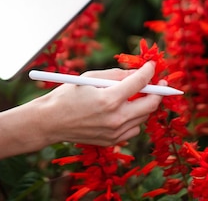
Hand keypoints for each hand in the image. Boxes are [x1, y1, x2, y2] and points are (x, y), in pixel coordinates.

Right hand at [0, 62, 162, 163]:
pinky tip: (122, 111)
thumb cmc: (67, 95)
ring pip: (143, 117)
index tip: (152, 66)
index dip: (148, 71)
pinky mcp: (112, 141)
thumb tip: (137, 72)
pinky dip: (133, 119)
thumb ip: (116, 75)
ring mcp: (115, 132)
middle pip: (151, 104)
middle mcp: (116, 118)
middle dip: (157, 91)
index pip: (140, 82)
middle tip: (157, 82)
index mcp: (109, 99)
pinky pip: (133, 129)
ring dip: (143, 105)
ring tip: (134, 96)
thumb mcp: (90, 77)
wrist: (50, 121)